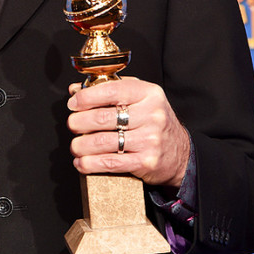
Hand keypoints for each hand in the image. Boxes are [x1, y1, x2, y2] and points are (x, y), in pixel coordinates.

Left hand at [67, 77, 189, 187]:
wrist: (181, 154)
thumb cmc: (154, 122)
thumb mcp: (140, 98)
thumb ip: (110, 89)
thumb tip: (75, 90)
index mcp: (149, 94)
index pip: (112, 90)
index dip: (87, 97)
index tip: (73, 103)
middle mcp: (151, 115)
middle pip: (103, 117)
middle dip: (79, 122)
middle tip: (72, 124)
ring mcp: (149, 139)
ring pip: (103, 141)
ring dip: (81, 145)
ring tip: (75, 145)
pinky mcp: (146, 162)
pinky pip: (110, 162)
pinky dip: (90, 163)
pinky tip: (81, 162)